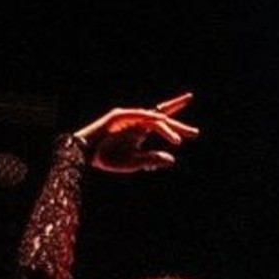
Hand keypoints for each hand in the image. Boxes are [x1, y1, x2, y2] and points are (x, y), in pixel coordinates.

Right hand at [73, 93, 198, 173]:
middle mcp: (137, 121)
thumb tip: (171, 160)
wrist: (84, 154)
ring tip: (180, 140)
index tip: (193, 133)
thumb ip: (152, 160)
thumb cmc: (107, 159)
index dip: (177, 124)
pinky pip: (138, 116)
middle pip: (162, 118)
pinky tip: (161, 124)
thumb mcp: (134, 162)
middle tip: (195, 134)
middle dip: (178, 125)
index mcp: (140, 131)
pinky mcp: (119, 116)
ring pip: (153, 119)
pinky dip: (150, 121)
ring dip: (167, 129)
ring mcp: (128, 117)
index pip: (162, 123)